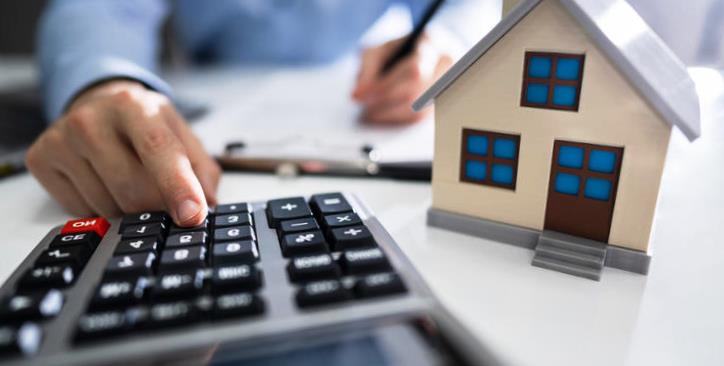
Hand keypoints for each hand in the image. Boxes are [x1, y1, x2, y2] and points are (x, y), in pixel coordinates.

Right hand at [26, 80, 220, 225]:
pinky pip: (82, 211)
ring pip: (108, 207)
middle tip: (165, 202)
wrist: (96, 102)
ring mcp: (61, 139)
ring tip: (130, 181)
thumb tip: (208, 207)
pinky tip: (104, 183)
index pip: (159, 149)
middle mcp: (91, 119)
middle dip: (157, 208)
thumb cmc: (144, 123)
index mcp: (134, 105)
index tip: (192, 215)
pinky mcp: (41, 159)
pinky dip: (102, 209)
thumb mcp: (180, 132)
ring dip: (129, 211)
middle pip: (133, 190)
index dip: (178, 185)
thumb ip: (202, 169)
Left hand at [351, 34, 452, 123]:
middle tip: (363, 108)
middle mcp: (446, 66)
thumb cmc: (397, 52)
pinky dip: (398, 119)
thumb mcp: (379, 51)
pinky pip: (419, 118)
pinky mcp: (442, 104)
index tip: (361, 95)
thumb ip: (367, 69)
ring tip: (370, 113)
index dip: (385, 86)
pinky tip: (384, 116)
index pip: (413, 70)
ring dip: (390, 115)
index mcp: (431, 44)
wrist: (420, 55)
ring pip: (420, 111)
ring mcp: (448, 86)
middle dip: (384, 103)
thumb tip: (358, 95)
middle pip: (416, 93)